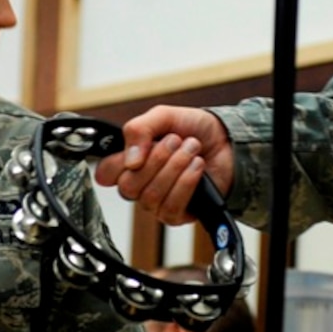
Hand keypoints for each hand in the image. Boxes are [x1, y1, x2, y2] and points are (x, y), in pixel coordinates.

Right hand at [94, 106, 233, 227]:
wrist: (227, 141)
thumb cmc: (193, 129)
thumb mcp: (164, 117)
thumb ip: (139, 129)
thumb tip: (130, 160)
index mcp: (129, 161)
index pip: (105, 174)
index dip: (117, 165)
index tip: (139, 150)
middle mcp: (139, 184)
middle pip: (128, 186)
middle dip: (157, 159)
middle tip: (176, 140)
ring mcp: (156, 202)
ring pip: (150, 197)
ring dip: (175, 167)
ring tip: (192, 148)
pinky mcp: (176, 214)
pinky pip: (170, 208)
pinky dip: (186, 184)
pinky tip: (197, 167)